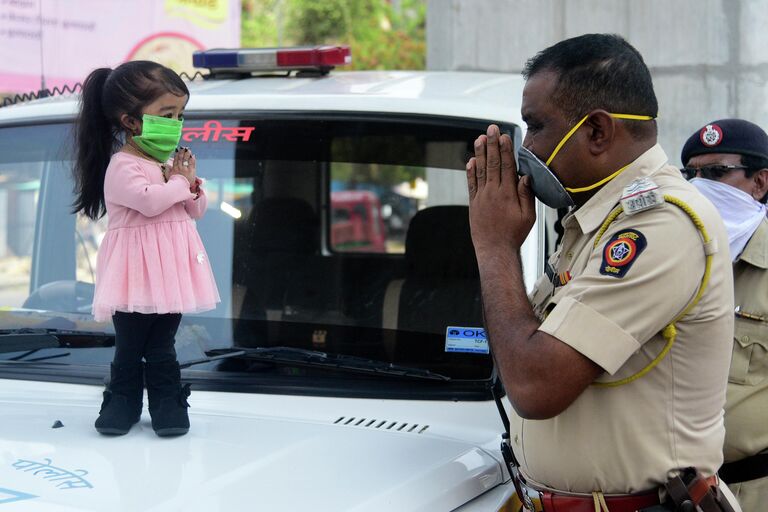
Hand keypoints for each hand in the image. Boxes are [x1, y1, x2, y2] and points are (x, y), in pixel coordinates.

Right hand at [169, 147, 196, 186]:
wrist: (180, 187)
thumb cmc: (174, 182)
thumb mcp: (168, 176)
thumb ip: (166, 170)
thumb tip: (165, 165)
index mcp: (174, 168)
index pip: (176, 159)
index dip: (177, 154)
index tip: (178, 150)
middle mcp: (180, 167)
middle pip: (181, 158)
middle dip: (182, 152)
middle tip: (184, 148)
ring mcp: (186, 168)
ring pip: (186, 159)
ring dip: (187, 154)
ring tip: (188, 150)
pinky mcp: (191, 171)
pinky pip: (192, 164)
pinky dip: (192, 159)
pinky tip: (193, 156)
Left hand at [466, 124, 535, 253]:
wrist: (494, 250)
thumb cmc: (514, 235)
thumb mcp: (528, 216)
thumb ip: (527, 195)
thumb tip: (526, 177)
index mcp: (508, 194)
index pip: (507, 166)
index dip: (505, 149)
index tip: (504, 136)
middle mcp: (493, 193)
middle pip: (492, 163)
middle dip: (492, 144)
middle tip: (491, 129)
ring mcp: (481, 197)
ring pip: (480, 170)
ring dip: (480, 153)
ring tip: (479, 138)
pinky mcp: (474, 203)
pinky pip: (471, 183)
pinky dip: (470, 171)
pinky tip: (471, 160)